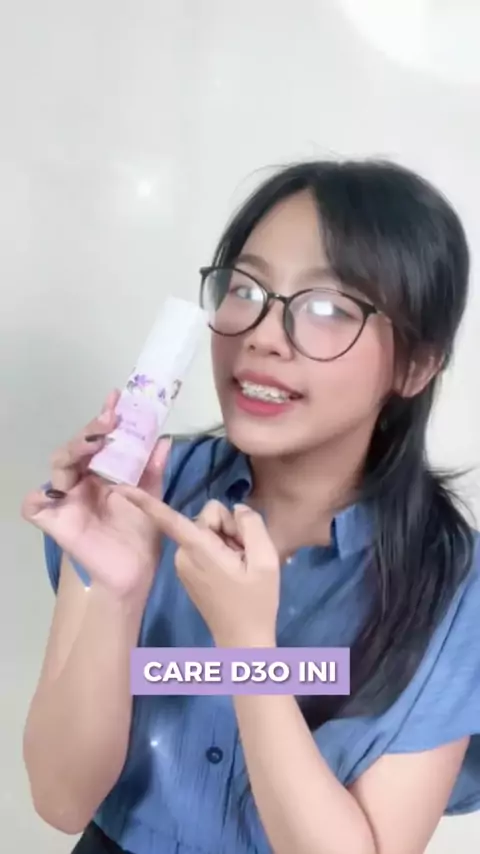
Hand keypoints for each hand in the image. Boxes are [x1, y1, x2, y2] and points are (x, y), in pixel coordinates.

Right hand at [21, 390, 170, 597]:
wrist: (136, 571)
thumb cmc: (141, 533)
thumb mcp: (152, 495)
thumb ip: (155, 468)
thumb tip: (164, 438)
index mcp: (102, 472)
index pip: (99, 439)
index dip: (104, 418)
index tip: (117, 397)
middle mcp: (81, 481)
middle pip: (76, 448)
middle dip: (90, 430)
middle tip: (109, 419)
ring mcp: (67, 500)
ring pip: (58, 467)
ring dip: (74, 450)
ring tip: (95, 443)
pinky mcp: (56, 522)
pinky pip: (34, 506)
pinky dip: (38, 497)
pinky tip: (58, 492)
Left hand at [116, 489, 280, 646]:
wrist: (243, 642)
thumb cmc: (256, 602)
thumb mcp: (266, 559)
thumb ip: (251, 524)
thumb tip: (237, 509)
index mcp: (196, 549)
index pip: (166, 518)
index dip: (143, 501)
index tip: (118, 487)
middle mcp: (182, 554)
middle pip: (204, 518)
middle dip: (227, 529)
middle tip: (244, 555)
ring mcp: (182, 564)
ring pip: (205, 531)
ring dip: (225, 541)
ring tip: (240, 566)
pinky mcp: (187, 571)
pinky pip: (203, 545)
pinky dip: (219, 551)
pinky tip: (232, 570)